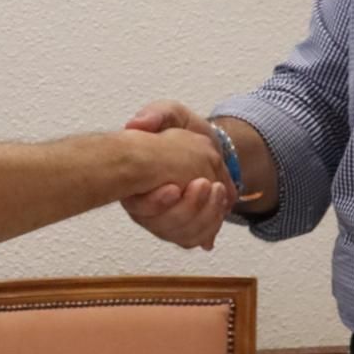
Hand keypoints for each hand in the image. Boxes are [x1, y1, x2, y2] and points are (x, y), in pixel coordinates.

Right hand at [121, 100, 233, 249]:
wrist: (204, 145)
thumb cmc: (181, 130)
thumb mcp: (169, 114)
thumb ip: (156, 115)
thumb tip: (136, 124)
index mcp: (134, 182)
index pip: (138, 205)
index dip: (155, 202)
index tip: (174, 188)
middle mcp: (144, 207)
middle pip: (162, 226)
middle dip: (189, 207)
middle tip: (205, 183)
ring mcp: (163, 221)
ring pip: (181, 234)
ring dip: (204, 215)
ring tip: (217, 190)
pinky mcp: (182, 228)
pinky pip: (194, 239)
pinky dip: (211, 226)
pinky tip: (220, 206)